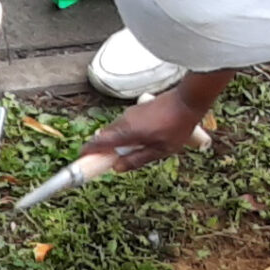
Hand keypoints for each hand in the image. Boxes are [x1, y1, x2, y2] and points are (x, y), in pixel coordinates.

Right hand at [83, 85, 213, 171]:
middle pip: (105, 137)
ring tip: (129, 152)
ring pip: (115, 130)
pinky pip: (123, 124)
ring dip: (116, 141)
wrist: (187, 101)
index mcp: (127, 132)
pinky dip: (124, 134)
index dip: (88, 151)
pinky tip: (139, 140)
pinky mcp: (136, 110)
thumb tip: (117, 168)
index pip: (99, 142)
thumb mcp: (160, 151)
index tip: (82, 158)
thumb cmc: (176, 127)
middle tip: (108, 160)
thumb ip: (136, 160)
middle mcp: (124, 121)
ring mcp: (130, 113)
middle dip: (103, 149)